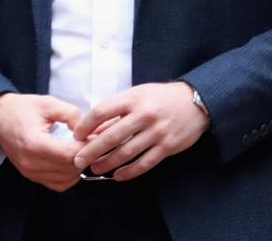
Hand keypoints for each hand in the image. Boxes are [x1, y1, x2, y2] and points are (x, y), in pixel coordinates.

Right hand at [0, 93, 82, 191]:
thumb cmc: (21, 108)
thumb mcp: (48, 103)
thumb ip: (71, 114)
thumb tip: (87, 131)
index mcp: (34, 143)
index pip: (69, 154)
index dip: (86, 147)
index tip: (92, 137)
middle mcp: (30, 162)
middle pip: (69, 168)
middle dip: (84, 156)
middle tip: (89, 143)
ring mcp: (29, 172)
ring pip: (66, 179)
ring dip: (77, 167)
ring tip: (80, 151)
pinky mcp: (30, 175)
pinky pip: (57, 184)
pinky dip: (68, 176)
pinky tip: (70, 162)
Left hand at [72, 82, 208, 180]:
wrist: (194, 102)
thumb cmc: (159, 97)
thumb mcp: (135, 96)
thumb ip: (115, 112)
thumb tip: (93, 130)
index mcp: (132, 99)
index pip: (101, 112)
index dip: (86, 125)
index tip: (77, 135)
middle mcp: (143, 115)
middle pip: (111, 136)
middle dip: (92, 150)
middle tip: (78, 160)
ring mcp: (156, 132)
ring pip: (126, 152)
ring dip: (108, 163)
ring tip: (95, 168)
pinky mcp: (167, 146)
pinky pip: (145, 163)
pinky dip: (130, 171)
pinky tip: (118, 175)